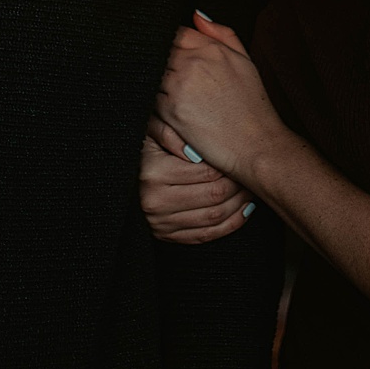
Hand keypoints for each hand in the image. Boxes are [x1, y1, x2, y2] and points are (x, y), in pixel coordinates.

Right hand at [139, 115, 251, 242]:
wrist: (119, 181)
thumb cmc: (142, 151)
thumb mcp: (150, 133)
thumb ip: (170, 132)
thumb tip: (196, 150)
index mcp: (153, 173)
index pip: (206, 172)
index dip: (228, 165)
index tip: (240, 157)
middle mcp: (155, 202)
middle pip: (213, 195)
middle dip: (238, 185)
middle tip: (250, 173)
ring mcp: (161, 223)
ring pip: (214, 217)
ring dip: (239, 204)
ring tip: (250, 189)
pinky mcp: (166, 236)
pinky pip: (206, 235)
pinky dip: (230, 224)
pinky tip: (243, 210)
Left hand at [155, 11, 289, 184]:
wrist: (255, 144)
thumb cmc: (252, 106)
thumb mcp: (245, 60)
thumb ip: (221, 33)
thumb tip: (196, 15)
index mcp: (212, 48)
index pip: (177, 33)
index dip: (173, 44)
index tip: (175, 57)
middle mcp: (194, 63)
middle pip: (161, 52)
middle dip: (163, 62)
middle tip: (173, 79)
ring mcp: (180, 85)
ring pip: (152, 74)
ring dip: (156, 82)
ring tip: (174, 96)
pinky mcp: (170, 109)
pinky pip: (150, 98)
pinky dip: (155, 102)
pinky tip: (170, 111)